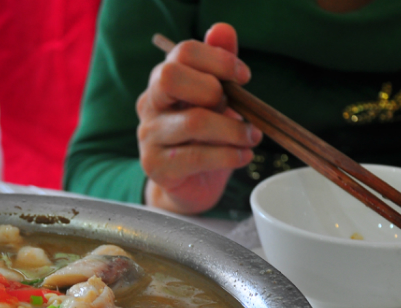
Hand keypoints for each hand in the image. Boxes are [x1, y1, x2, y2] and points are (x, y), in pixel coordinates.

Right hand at [136, 23, 261, 214]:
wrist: (190, 185)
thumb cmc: (206, 138)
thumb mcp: (217, 99)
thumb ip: (219, 63)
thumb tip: (221, 29)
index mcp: (163, 80)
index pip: (182, 53)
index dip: (218, 59)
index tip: (244, 76)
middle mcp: (150, 104)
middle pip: (170, 76)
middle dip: (213, 89)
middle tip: (234, 107)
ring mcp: (149, 136)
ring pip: (194, 121)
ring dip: (233, 129)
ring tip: (251, 137)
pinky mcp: (156, 166)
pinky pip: (196, 156)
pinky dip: (228, 155)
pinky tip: (242, 156)